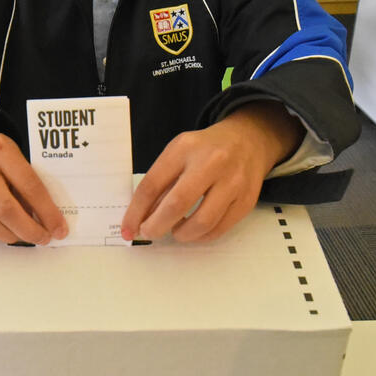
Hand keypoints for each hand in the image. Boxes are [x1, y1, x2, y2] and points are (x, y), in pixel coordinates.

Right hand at [0, 123, 68, 244]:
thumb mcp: (10, 155)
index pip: (28, 185)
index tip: (59, 228)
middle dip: (29, 230)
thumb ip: (24, 181)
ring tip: (24, 237)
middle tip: (43, 238)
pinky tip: (4, 231)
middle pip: (5, 208)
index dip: (47, 211)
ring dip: (10, 235)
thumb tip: (46, 218)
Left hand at [121, 101, 302, 242]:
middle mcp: (211, 162)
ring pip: (201, 222)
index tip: (127, 229)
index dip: (136, 212)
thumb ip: (160, 181)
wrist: (248, 140)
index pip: (152, 185)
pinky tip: (194, 230)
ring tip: (176, 231)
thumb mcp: (178, 153)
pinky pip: (219, 228)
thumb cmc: (205, 150)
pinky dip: (201, 236)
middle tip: (149, 233)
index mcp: (185, 148)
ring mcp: (233, 181)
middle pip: (176, 205)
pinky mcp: (247, 199)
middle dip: (156, 226)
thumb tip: (140, 218)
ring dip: (181, 234)